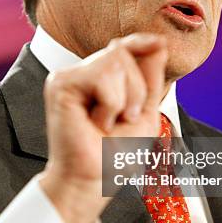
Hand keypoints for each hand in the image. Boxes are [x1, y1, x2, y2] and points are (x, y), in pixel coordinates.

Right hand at [39, 33, 166, 222]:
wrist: (94, 181)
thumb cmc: (114, 155)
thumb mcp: (143, 113)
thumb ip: (150, 78)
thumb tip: (158, 42)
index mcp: (98, 80)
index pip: (121, 48)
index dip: (140, 41)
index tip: (160, 42)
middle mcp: (81, 74)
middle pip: (123, 51)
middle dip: (138, 88)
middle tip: (124, 119)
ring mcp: (68, 77)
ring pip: (116, 59)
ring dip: (126, 97)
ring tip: (109, 123)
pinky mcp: (60, 84)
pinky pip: (103, 76)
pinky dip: (111, 103)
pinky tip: (96, 123)